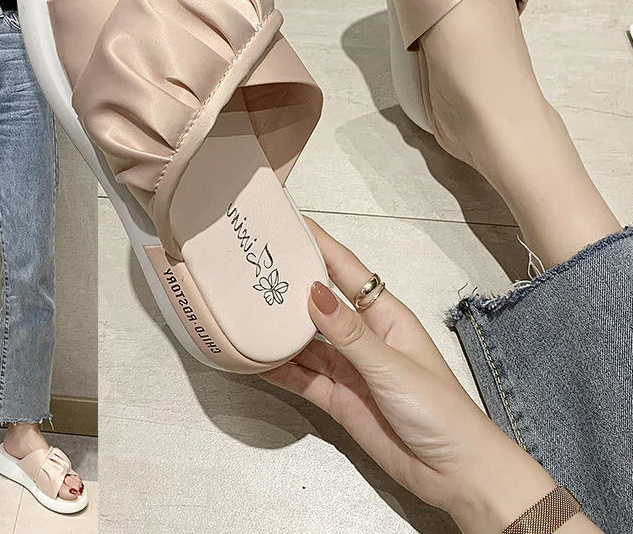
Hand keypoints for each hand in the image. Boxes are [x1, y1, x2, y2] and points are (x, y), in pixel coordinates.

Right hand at [262, 217, 573, 532]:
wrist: (453, 473)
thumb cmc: (438, 409)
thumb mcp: (392, 366)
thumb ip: (349, 333)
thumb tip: (312, 292)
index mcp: (383, 315)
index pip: (345, 270)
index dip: (319, 244)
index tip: (288, 222)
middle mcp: (362, 336)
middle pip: (318, 304)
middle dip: (289, 285)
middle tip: (250, 266)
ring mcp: (348, 368)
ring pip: (305, 341)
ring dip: (279, 330)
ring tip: (243, 311)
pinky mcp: (337, 398)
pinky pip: (302, 378)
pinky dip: (280, 369)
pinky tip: (255, 359)